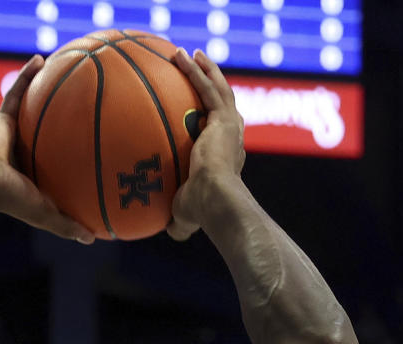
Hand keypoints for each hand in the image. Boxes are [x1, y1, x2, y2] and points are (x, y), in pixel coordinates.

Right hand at [0, 57, 94, 243]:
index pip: (51, 167)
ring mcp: (11, 134)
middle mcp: (21, 153)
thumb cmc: (10, 199)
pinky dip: (27, 75)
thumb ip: (67, 226)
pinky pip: (16, 92)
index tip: (85, 154)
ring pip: (31, 110)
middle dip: (57, 124)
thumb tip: (93, 239)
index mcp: (30, 176)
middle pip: (43, 134)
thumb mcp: (44, 215)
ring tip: (63, 75)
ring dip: (43, 92)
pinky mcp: (2, 118)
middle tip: (78, 112)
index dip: (65, 161)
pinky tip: (41, 58)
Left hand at [168, 49, 244, 240]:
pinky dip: (197, 70)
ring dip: (206, 69)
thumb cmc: (202, 213)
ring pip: (219, 89)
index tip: (205, 115)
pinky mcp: (222, 117)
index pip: (223, 135)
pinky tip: (184, 55)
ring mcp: (230, 125)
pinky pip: (207, 86)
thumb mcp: (186, 216)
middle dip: (214, 86)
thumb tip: (169, 231)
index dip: (216, 122)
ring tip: (192, 54)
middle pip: (225, 105)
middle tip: (201, 72)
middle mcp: (233, 138)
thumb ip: (180, 221)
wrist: (216, 200)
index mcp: (228, 158)